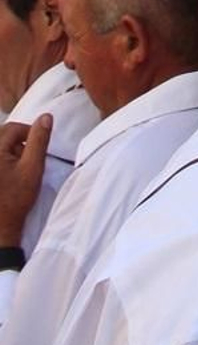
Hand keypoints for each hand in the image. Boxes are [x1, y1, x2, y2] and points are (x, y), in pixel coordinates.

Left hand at [0, 113, 51, 248]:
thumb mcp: (33, 168)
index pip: (12, 128)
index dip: (29, 133)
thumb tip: (46, 117)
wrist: (0, 228)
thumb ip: (39, 140)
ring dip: (9, 151)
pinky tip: (8, 176)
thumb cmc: (16, 200)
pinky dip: (3, 161)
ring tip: (18, 169)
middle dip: (18, 142)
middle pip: (3, 136)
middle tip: (29, 158)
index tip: (38, 147)